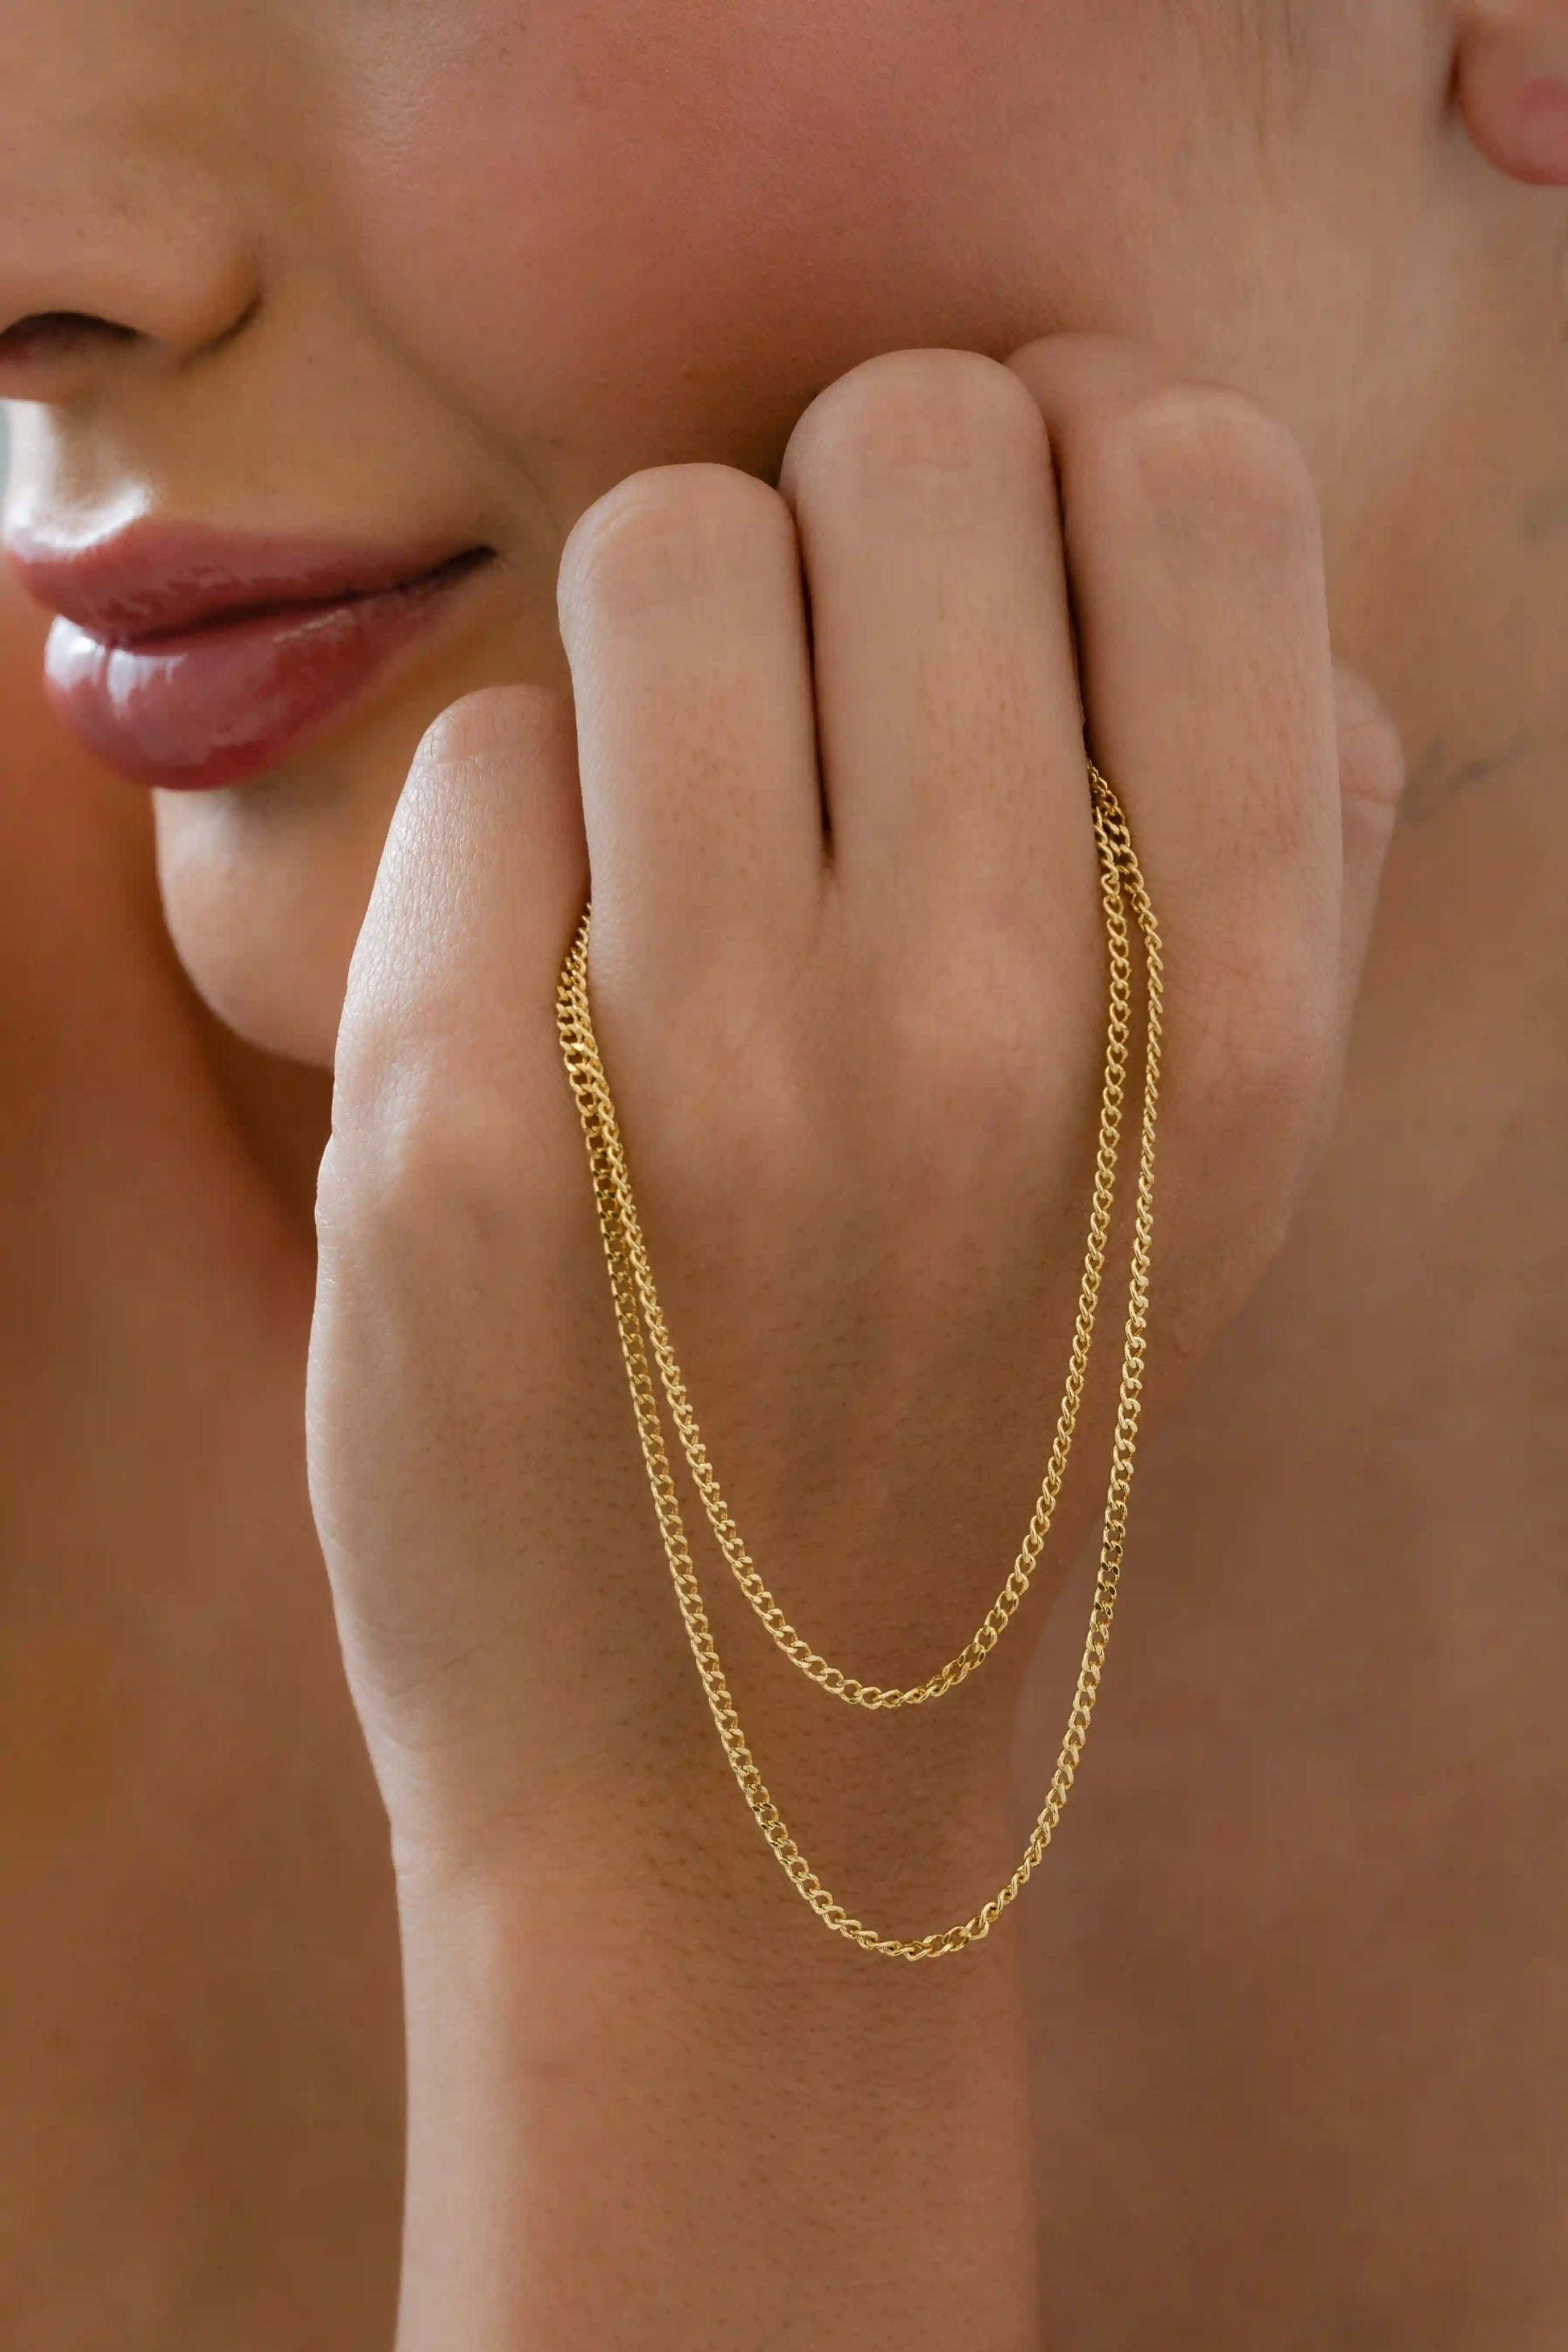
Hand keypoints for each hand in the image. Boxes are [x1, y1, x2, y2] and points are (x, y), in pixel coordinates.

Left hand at [308, 335, 1403, 1905]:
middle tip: (824, 698)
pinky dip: (518, 839)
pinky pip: (482, 759)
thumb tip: (1177, 519)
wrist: (737, 1777)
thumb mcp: (1224, 1181)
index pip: (1190, 476)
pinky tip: (561, 995)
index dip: (1082, 450)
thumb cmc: (987, 1428)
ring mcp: (709, 1080)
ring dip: (665, 649)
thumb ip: (1283, 840)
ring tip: (681, 824)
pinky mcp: (452, 1133)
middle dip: (854, 519)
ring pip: (660, 546)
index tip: (1018, 559)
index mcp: (1230, 1020)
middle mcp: (989, 1024)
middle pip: (903, 435)